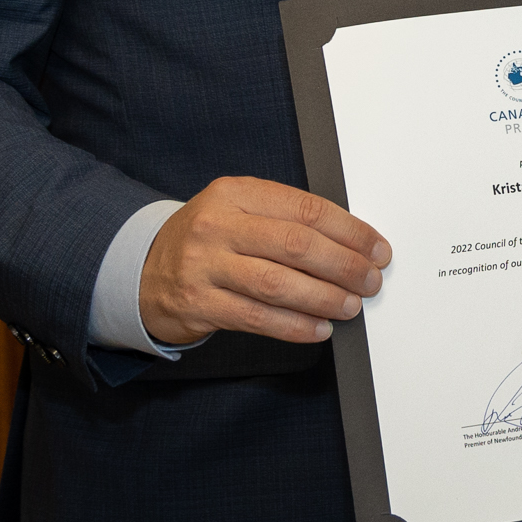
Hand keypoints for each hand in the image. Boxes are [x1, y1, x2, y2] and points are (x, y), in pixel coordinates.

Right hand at [139, 176, 389, 344]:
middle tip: (370, 280)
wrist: (144, 270)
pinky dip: (295, 326)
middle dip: (344, 266)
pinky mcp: (198, 304)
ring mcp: (204, 266)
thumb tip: (354, 245)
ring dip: (324, 299)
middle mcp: (217, 225)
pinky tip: (319, 328)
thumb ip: (289, 220)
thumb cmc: (210, 239)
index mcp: (236, 193)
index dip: (351, 232)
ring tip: (350, 306)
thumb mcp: (241, 211)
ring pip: (278, 284)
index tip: (377, 249)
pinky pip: (257, 318)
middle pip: (296, 245)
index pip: (306, 209)